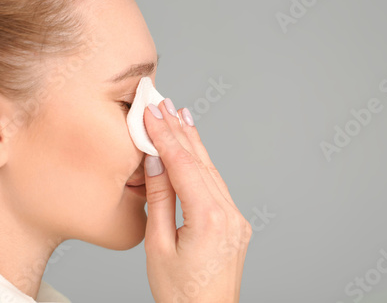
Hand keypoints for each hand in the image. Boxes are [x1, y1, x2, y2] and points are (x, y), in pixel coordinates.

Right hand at [143, 99, 251, 302]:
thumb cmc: (179, 293)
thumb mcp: (158, 246)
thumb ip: (159, 200)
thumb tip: (155, 162)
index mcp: (209, 219)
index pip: (183, 166)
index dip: (165, 136)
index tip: (151, 113)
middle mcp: (228, 214)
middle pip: (200, 161)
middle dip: (179, 130)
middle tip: (164, 103)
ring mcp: (235, 217)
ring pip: (210, 170)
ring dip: (192, 142)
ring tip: (179, 115)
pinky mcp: (234, 222)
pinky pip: (216, 185)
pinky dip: (202, 163)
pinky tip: (194, 149)